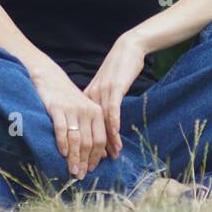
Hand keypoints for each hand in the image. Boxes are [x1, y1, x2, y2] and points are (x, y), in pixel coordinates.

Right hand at [29, 62, 107, 179]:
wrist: (50, 79)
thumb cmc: (68, 100)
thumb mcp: (85, 112)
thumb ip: (93, 131)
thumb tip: (102, 156)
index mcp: (97, 113)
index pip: (100, 140)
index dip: (96, 157)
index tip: (91, 170)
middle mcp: (87, 110)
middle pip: (88, 142)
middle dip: (84, 161)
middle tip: (80, 176)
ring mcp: (72, 109)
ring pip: (76, 139)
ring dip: (74, 158)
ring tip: (72, 171)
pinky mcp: (57, 108)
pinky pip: (61, 129)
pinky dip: (62, 143)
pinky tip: (62, 154)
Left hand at [84, 32, 147, 159]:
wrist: (128, 48)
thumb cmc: (119, 67)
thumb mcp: (106, 86)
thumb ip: (101, 101)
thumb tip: (100, 119)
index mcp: (88, 96)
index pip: (84, 124)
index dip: (86, 142)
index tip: (88, 157)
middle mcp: (92, 95)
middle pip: (91, 126)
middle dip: (93, 146)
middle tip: (95, 164)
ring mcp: (102, 91)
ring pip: (102, 121)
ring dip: (106, 140)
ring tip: (111, 155)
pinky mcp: (114, 88)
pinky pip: (113, 109)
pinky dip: (113, 124)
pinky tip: (116, 137)